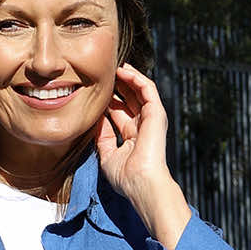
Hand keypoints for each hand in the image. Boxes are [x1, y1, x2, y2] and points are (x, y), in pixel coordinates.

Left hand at [95, 64, 190, 249]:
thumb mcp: (107, 155)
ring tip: (114, 66)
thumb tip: (96, 119)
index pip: (120, 112)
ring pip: (139, 91)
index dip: (108, 100)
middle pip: (130, 99)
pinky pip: (147, 88)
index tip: (94, 91)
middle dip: (118, 86)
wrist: (141, 182)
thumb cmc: (125, 176)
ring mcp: (151, 119)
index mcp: (132, 136)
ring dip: (128, 77)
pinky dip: (136, 77)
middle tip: (103, 73)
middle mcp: (143, 126)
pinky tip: (124, 70)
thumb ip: (102, 137)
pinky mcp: (156, 113)